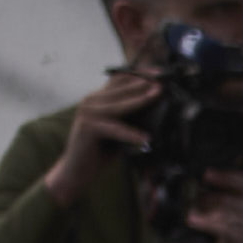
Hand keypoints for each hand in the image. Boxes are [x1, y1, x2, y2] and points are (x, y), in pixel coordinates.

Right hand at [41, 70, 162, 203]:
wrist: (78, 169)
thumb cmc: (101, 150)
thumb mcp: (120, 128)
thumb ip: (131, 116)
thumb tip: (157, 107)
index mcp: (98, 98)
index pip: (120, 79)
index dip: (140, 73)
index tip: (161, 73)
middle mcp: (91, 100)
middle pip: (120, 87)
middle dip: (144, 83)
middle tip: (164, 80)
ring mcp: (87, 112)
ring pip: (118, 104)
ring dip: (139, 99)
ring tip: (157, 95)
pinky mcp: (87, 127)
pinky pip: (114, 129)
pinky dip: (130, 134)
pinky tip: (146, 138)